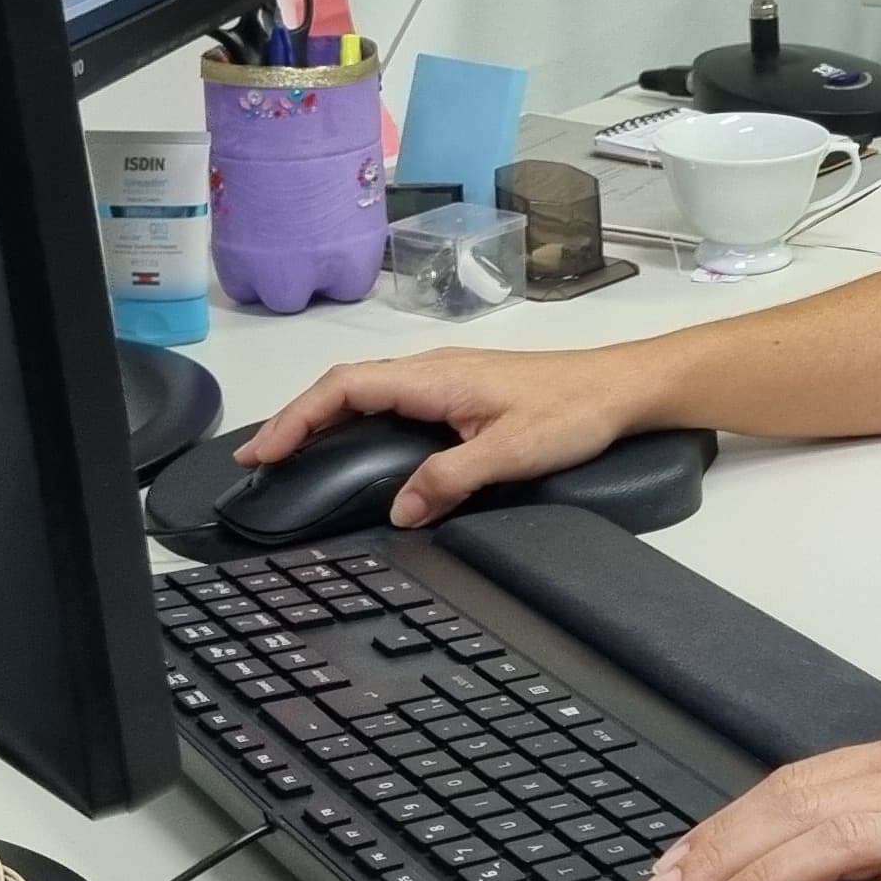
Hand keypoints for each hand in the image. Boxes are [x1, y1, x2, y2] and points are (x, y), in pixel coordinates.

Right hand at [231, 345, 666, 525]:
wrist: (621, 388)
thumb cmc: (575, 408)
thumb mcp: (510, 452)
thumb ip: (450, 479)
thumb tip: (400, 509)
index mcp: (434, 378)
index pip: (344, 389)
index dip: (297, 419)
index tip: (264, 452)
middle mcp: (433, 370)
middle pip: (345, 387)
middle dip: (296, 419)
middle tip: (259, 458)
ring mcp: (445, 379)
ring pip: (366, 390)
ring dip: (323, 418)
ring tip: (290, 452)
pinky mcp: (460, 392)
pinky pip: (391, 399)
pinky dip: (356, 417)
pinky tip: (353, 443)